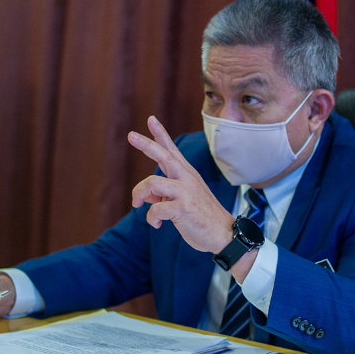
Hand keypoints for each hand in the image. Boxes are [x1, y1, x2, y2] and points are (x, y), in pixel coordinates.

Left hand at [129, 116, 235, 253]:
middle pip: (164, 155)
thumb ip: (164, 194)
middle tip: (130, 135)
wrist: (224, 234)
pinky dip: (151, 218)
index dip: (160, 134)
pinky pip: (156, 209)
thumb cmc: (202, 217)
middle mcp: (187, 178)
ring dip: (139, 194)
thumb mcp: (183, 200)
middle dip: (146, 144)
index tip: (150, 119)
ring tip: (137, 205)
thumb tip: (145, 196)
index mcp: (187, 174)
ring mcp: (186, 192)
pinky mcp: (184, 208)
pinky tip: (157, 224)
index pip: (172, 149)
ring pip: (152, 182)